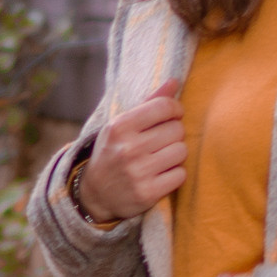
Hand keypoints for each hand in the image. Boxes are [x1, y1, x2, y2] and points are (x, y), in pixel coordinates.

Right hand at [76, 79, 185, 220]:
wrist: (95, 195)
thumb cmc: (113, 152)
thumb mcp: (121, 126)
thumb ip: (149, 103)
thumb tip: (174, 81)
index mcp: (119, 127)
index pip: (163, 107)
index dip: (175, 110)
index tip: (173, 116)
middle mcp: (128, 149)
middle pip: (176, 130)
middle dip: (174, 134)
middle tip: (162, 141)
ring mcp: (138, 173)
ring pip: (181, 151)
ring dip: (176, 154)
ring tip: (162, 158)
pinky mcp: (148, 194)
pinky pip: (180, 175)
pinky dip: (175, 174)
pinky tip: (161, 174)